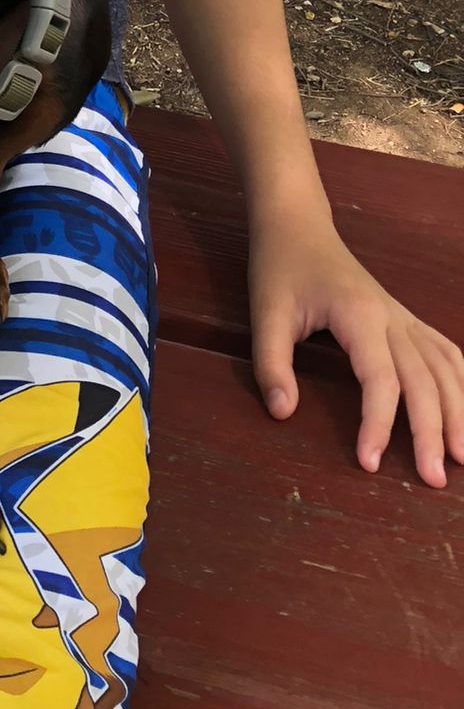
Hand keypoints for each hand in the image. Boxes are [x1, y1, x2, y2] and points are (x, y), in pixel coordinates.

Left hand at [249, 208, 463, 486]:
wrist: (298, 226)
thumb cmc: (280, 268)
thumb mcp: (264, 314)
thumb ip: (270, 364)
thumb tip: (283, 413)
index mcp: (359, 315)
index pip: (381, 379)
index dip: (379, 424)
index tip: (369, 463)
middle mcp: (392, 317)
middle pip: (425, 380)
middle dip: (432, 433)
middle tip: (433, 481)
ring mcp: (404, 318)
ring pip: (446, 367)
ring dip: (459, 413)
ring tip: (462, 459)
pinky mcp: (406, 320)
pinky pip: (446, 352)